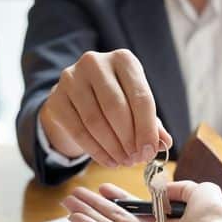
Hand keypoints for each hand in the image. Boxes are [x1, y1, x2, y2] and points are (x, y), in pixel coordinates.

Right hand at [39, 49, 172, 166]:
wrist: (77, 97)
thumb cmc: (116, 100)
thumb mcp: (138, 106)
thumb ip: (153, 124)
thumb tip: (165, 143)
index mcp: (124, 59)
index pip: (140, 97)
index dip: (147, 128)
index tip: (150, 151)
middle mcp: (96, 63)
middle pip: (116, 108)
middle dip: (129, 139)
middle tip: (136, 159)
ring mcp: (71, 78)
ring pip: (95, 121)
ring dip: (113, 148)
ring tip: (124, 161)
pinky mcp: (56, 98)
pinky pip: (78, 131)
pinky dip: (96, 151)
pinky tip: (109, 161)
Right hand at [63, 181, 221, 221]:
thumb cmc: (215, 221)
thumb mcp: (200, 191)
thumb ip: (179, 187)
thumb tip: (162, 188)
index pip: (137, 209)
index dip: (119, 197)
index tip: (104, 187)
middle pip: (118, 218)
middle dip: (96, 205)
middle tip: (76, 194)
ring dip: (87, 215)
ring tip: (68, 202)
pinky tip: (75, 217)